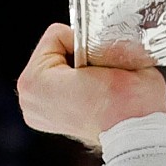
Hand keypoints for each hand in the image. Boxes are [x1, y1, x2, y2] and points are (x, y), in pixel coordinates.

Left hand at [17, 24, 165, 148]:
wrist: (137, 133)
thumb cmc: (126, 101)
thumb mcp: (110, 51)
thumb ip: (98, 38)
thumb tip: (101, 32)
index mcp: (34, 80)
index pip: (57, 36)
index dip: (84, 42)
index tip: (98, 61)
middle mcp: (28, 97)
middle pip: (53, 53)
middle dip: (78, 56)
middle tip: (98, 75)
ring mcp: (35, 112)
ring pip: (57, 68)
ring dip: (78, 70)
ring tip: (96, 86)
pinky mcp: (48, 121)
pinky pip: (60, 86)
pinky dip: (76, 86)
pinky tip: (91, 96)